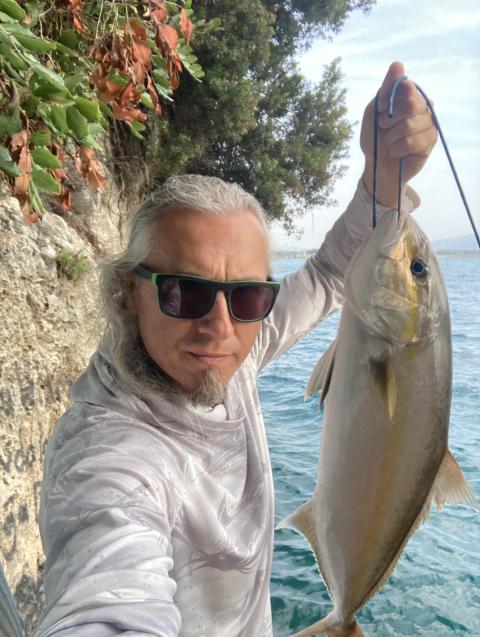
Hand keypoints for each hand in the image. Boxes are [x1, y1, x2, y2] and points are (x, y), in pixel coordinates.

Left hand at [360, 61, 436, 207]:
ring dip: (392, 137)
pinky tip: (397, 152)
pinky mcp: (430, 142)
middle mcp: (422, 107)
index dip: (389, 101)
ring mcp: (429, 124)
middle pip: (412, 104)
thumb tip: (398, 64)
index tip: (379, 111)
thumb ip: (386, 88)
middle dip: (390, 119)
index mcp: (409, 97)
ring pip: (410, 125)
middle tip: (384, 128)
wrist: (376, 166)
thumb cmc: (374, 138)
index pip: (406, 87)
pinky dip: (398, 148)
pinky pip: (413, 141)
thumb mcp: (373, 111)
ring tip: (390, 142)